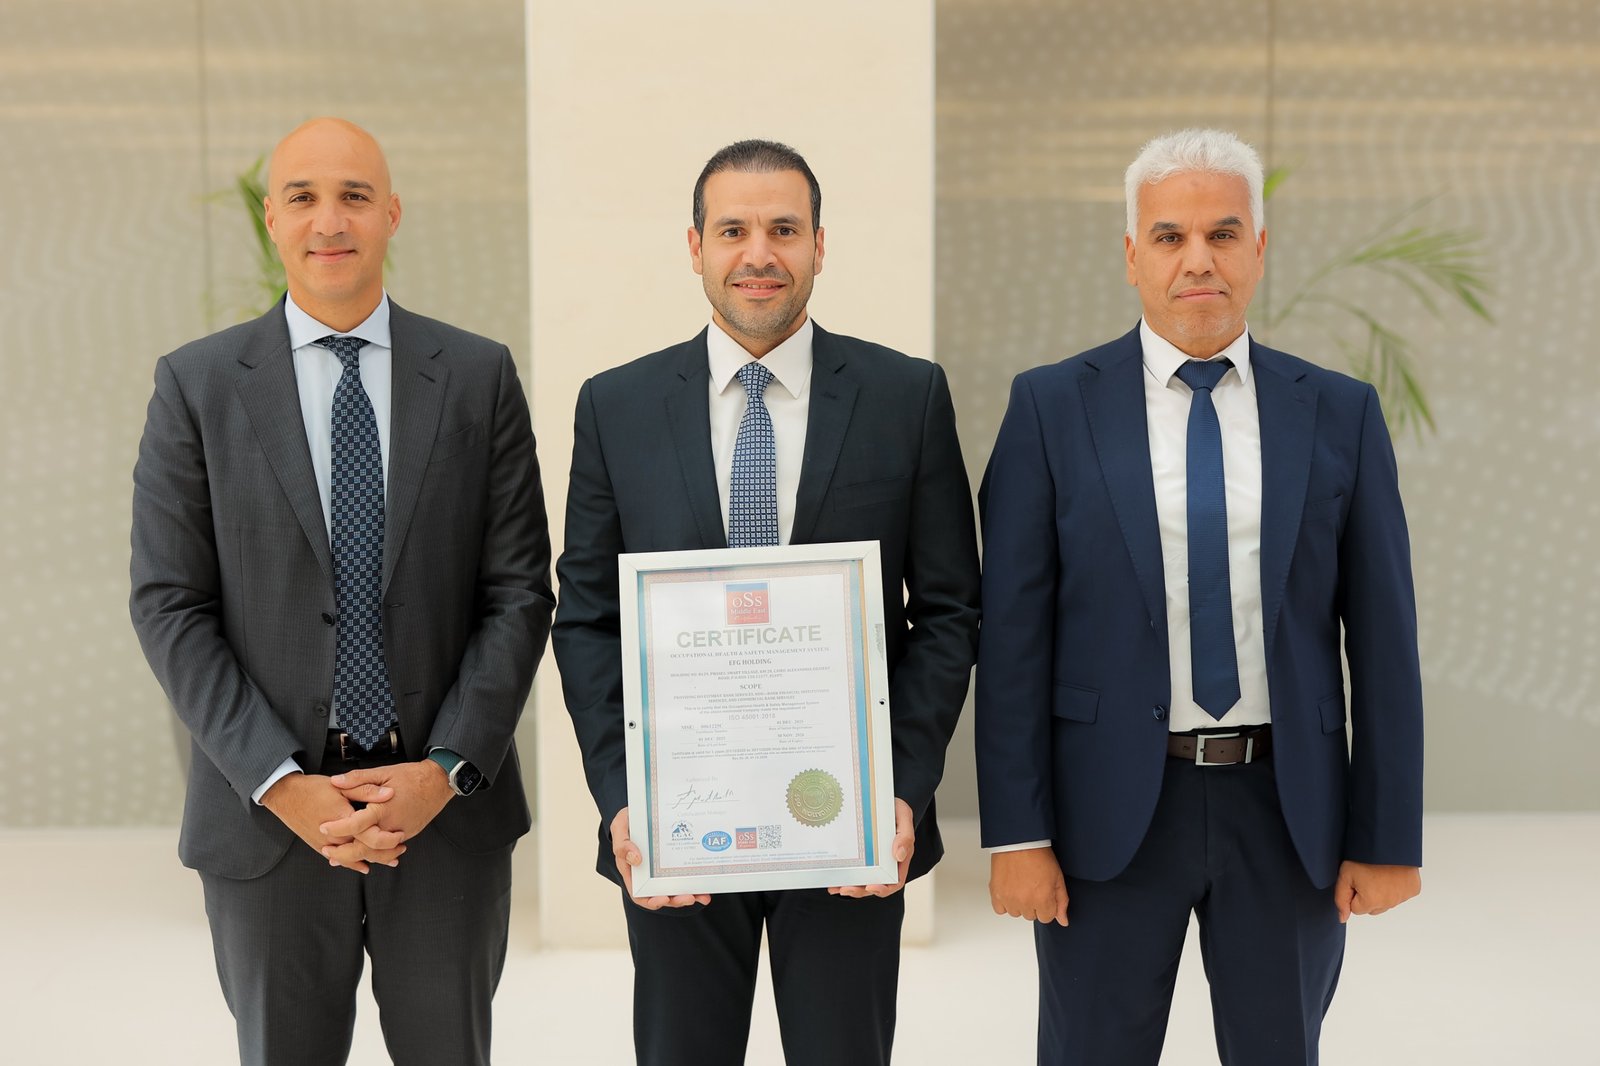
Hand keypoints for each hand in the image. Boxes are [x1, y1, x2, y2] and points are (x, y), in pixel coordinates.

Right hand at [261, 772, 404, 873]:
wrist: (286, 796)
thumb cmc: (313, 788)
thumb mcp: (342, 785)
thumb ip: (366, 790)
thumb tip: (389, 793)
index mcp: (344, 820)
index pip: (370, 835)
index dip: (387, 838)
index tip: (400, 835)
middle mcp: (335, 837)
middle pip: (365, 851)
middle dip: (385, 853)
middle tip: (401, 848)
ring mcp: (326, 844)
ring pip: (354, 858)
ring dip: (373, 859)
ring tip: (391, 858)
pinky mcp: (319, 846)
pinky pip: (339, 860)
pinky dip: (353, 864)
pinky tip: (364, 866)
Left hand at [320, 761, 453, 866]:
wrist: (438, 783)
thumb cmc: (412, 776)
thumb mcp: (383, 772)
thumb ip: (357, 779)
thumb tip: (336, 781)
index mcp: (383, 808)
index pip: (356, 824)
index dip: (337, 827)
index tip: (323, 828)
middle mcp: (391, 824)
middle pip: (364, 848)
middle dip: (343, 853)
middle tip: (327, 851)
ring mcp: (400, 832)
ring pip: (376, 853)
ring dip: (356, 858)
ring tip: (339, 857)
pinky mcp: (406, 835)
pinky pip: (387, 850)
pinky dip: (372, 854)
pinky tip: (362, 854)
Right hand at [612, 807, 709, 909]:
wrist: (644, 809)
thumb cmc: (629, 820)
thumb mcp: (620, 827)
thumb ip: (622, 844)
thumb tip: (636, 859)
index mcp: (633, 872)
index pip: (640, 894)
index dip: (652, 900)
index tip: (664, 898)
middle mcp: (650, 874)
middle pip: (662, 895)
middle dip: (677, 900)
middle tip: (690, 897)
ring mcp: (665, 869)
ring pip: (677, 889)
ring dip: (690, 895)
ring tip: (703, 896)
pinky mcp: (677, 861)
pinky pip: (686, 875)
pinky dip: (697, 884)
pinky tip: (706, 888)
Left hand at [830, 798, 914, 897]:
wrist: (879, 798)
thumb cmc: (895, 808)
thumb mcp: (903, 816)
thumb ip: (905, 836)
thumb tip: (899, 855)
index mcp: (899, 858)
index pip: (894, 881)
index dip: (883, 888)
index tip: (871, 886)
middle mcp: (884, 864)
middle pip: (874, 885)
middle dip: (860, 891)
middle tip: (846, 889)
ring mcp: (870, 861)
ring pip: (861, 881)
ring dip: (849, 888)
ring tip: (836, 888)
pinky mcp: (858, 856)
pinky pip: (851, 870)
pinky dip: (842, 878)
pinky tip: (831, 882)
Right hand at [990, 846, 1068, 925]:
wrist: (1019, 841)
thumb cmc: (1038, 854)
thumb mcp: (1058, 877)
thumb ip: (1062, 901)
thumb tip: (1063, 920)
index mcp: (1042, 899)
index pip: (1047, 918)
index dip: (1047, 905)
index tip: (1044, 893)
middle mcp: (1025, 902)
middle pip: (1031, 915)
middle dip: (1033, 904)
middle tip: (1032, 885)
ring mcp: (1009, 898)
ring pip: (1016, 913)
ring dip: (1019, 903)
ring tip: (1021, 885)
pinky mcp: (996, 893)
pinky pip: (1000, 909)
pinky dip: (1004, 902)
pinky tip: (1010, 890)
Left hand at [1333, 861, 1420, 921]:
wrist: (1387, 841)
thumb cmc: (1364, 856)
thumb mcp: (1345, 875)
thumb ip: (1341, 899)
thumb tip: (1343, 918)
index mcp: (1371, 901)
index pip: (1356, 909)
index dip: (1353, 893)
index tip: (1356, 880)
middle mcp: (1389, 903)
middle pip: (1372, 908)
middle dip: (1367, 896)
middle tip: (1366, 876)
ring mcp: (1403, 897)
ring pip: (1386, 903)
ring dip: (1382, 893)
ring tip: (1378, 873)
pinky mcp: (1413, 889)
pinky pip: (1401, 895)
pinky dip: (1396, 887)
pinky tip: (1391, 874)